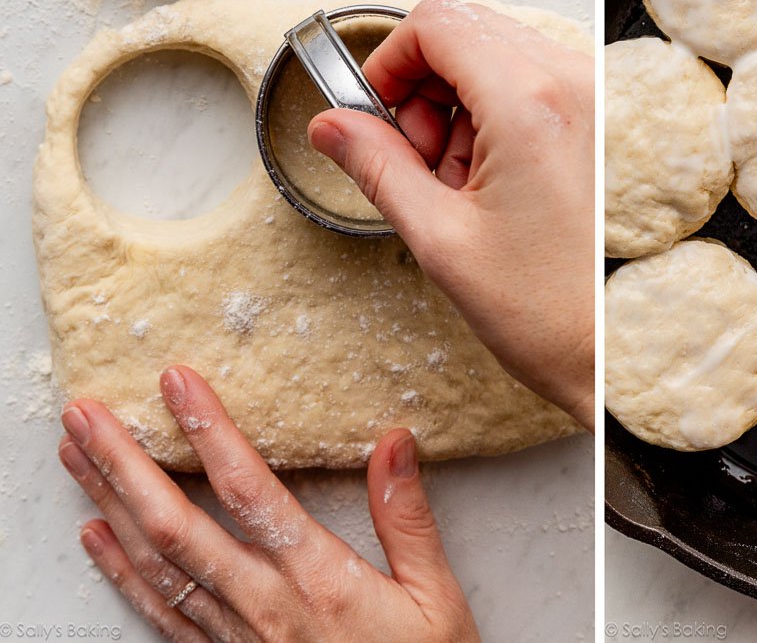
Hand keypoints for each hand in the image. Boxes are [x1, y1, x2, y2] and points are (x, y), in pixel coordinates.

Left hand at [58, 366, 478, 641]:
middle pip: (176, 527)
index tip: (178, 384)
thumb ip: (407, 519)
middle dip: (125, 464)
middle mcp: (264, 607)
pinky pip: (161, 613)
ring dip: (109, 504)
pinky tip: (97, 537)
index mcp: (318, 580)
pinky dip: (121, 572)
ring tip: (77, 455)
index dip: (210, 431)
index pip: (250, 492)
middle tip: (87, 414)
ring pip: (157, 565)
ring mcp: (236, 637)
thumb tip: (393, 444)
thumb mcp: (435, 597)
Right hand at [308, 0, 594, 429]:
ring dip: (461, 104)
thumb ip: (377, 167)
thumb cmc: (551, 313)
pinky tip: (496, 180)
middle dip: (424, 86)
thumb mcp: (440, 240)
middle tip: (419, 159)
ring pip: (500, 55)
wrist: (618, 355)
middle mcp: (577, 86)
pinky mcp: (607, 121)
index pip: (437, 22)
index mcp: (533, 105)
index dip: (388, 61)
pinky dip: (499, 115)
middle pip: (469, 31)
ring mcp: (600, 100)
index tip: (374, 109)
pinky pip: (536, 84)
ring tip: (463, 184)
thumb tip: (332, 125)